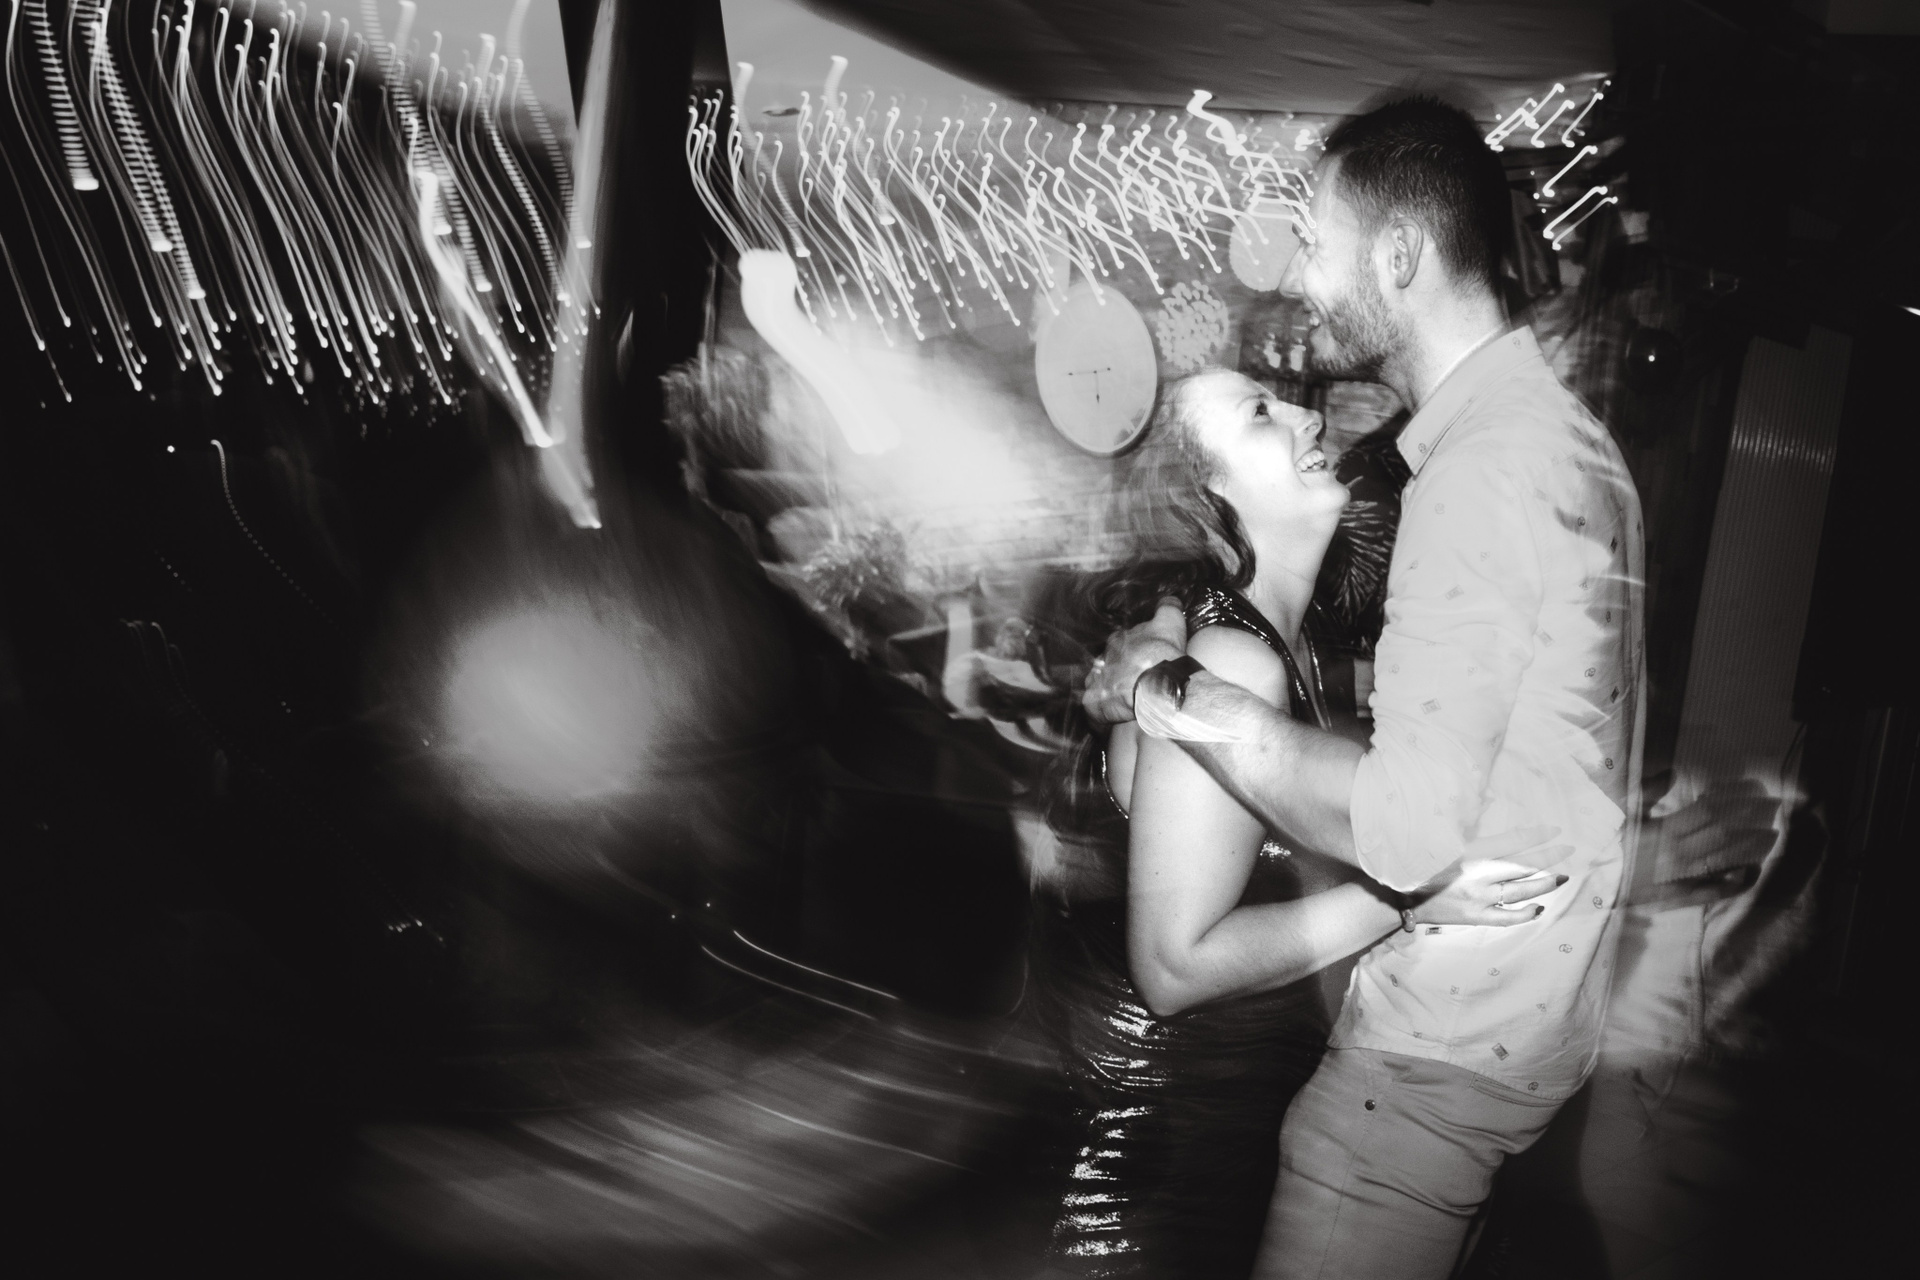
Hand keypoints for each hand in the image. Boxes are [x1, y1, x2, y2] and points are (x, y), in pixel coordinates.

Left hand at [1081, 597, 1185, 724]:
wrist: (1157, 684)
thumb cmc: (1163, 653)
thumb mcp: (1170, 622)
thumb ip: (1168, 608)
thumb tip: (1170, 600)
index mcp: (1118, 640)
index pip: (1121, 643)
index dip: (1133, 651)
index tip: (1144, 659)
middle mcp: (1103, 658)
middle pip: (1108, 663)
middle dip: (1119, 670)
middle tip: (1136, 680)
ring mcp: (1096, 680)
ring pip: (1098, 683)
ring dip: (1108, 689)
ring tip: (1123, 698)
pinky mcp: (1092, 702)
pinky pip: (1092, 706)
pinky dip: (1099, 709)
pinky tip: (1111, 713)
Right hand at [1408, 826, 1571, 927]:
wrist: (1406, 899)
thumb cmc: (1429, 870)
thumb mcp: (1454, 851)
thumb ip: (1482, 847)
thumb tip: (1515, 841)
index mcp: (1470, 854)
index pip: (1513, 842)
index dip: (1536, 836)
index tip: (1554, 830)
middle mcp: (1477, 875)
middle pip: (1522, 866)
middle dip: (1548, 858)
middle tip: (1567, 852)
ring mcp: (1478, 898)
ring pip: (1520, 892)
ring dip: (1543, 885)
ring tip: (1559, 878)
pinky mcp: (1476, 917)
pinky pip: (1507, 918)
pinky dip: (1525, 914)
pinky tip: (1539, 908)